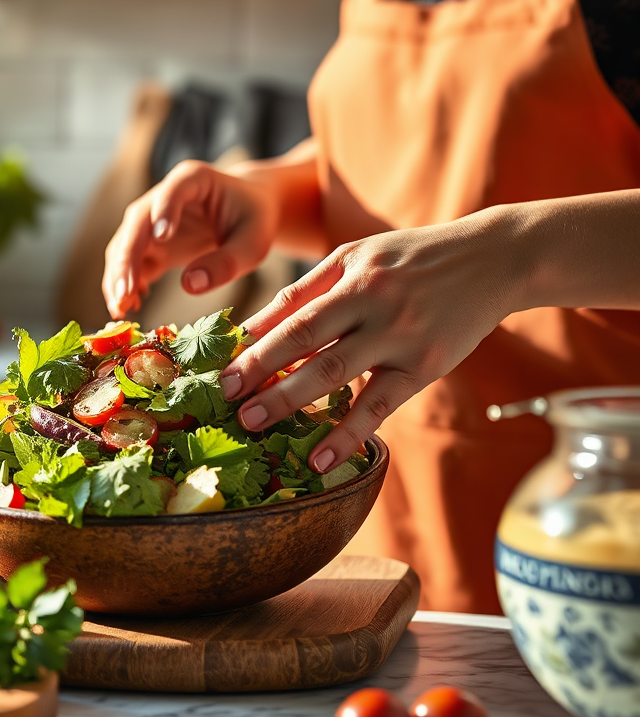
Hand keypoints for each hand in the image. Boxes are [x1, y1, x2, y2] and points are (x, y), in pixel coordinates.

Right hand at [102, 161, 279, 317]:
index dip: (165, 211)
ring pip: (125, 246)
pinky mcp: (149, 244)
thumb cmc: (252, 221)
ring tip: (121, 309)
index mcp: (193, 180)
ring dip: (119, 278)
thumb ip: (227, 262)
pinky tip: (129, 307)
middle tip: (124, 294)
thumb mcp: (253, 243)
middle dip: (127, 260)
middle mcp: (162, 197)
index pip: (173, 191)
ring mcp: (151, 221)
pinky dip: (126, 285)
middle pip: (137, 224)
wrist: (245, 215)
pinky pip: (130, 265)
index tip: (163, 238)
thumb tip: (190, 285)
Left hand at [218, 210, 522, 472]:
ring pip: (337, 374)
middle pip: (306, 341)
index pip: (292, 313)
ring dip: (291, 401)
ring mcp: (401, 336)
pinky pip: (380, 404)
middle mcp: (373, 302)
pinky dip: (348, 433)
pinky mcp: (426, 365)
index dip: (254, 343)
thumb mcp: (357, 258)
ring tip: (254, 424)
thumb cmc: (412, 258)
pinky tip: (320, 458)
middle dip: (261, 372)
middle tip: (226, 401)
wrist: (494, 257)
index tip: (222, 371)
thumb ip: (306, 291)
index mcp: (351, 274)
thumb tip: (252, 328)